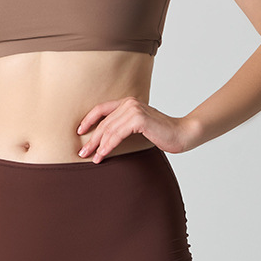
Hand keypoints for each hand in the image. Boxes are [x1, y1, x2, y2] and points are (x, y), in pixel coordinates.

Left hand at [76, 96, 194, 161]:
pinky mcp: (139, 119)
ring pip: (108, 130)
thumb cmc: (160, 132)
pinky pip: (117, 134)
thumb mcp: (138, 126)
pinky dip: (108, 145)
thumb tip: (104, 137)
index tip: (79, 132)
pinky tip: (103, 154)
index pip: (101, 108)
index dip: (88, 120)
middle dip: (91, 138)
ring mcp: (134, 110)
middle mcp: (129, 103)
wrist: (181, 134)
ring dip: (97, 145)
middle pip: (103, 122)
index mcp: (127, 102)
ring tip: (91, 157)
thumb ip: (123, 126)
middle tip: (82, 152)